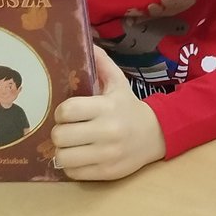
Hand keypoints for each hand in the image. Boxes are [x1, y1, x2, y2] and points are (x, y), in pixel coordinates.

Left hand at [51, 47, 165, 181]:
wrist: (156, 134)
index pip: (67, 110)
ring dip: (63, 151)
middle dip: (59, 132)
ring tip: (70, 145)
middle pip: (60, 136)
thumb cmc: (129, 107)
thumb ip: (102, 64)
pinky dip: (71, 166)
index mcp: (107, 107)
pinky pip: (73, 173)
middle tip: (67, 130)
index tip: (67, 113)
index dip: (61, 112)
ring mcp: (107, 154)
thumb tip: (86, 43)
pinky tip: (80, 157)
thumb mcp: (119, 84)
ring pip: (63, 158)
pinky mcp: (107, 172)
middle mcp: (107, 131)